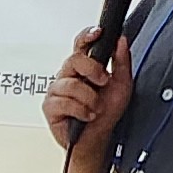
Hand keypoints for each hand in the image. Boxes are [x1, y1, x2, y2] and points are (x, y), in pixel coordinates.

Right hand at [41, 31, 134, 154]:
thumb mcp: (122, 85)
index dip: (86, 36)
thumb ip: (122, 62)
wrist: (97, 138)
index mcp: (83, 67)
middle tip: (103, 81)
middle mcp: (68, 75)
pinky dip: (80, 110)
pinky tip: (86, 115)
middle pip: (74, 59)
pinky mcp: (50, 106)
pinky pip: (64, 102)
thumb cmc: (105, 114)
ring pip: (71, 84)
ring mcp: (57, 90)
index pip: (80, 44)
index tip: (97, 33)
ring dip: (89, 98)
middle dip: (92, 70)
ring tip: (95, 108)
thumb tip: (121, 41)